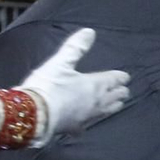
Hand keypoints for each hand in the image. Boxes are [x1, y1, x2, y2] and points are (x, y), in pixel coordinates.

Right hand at [19, 27, 129, 143]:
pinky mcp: (76, 128)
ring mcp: (88, 117)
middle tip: (122, 90)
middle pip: (115, 97)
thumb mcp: (60, 62)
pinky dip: (91, 121)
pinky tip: (87, 122)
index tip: (125, 76)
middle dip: (120, 92)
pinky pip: (89, 124)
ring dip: (113, 106)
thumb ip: (75, 47)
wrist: (34, 114)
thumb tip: (90, 32)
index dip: (120, 77)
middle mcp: (97, 102)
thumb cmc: (48, 85)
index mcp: (95, 84)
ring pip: (107, 111)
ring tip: (116, 104)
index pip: (114, 80)